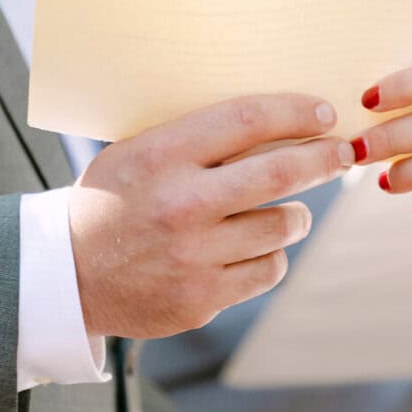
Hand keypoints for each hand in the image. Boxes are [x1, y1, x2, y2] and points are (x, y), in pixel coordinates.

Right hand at [69, 94, 352, 338]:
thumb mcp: (137, 152)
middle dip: (324, 159)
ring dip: (296, 214)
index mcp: (161, 156)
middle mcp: (181, 205)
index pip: (247, 120)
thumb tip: (274, 117)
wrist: (68, 276)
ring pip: (282, 226)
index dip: (295, 112)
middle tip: (342, 153)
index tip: (323, 112)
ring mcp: (193, 256)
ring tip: (291, 210)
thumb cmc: (112, 201)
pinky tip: (257, 248)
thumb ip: (194, 137)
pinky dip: (271, 257)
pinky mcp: (202, 299)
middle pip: (280, 174)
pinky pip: (267, 270)